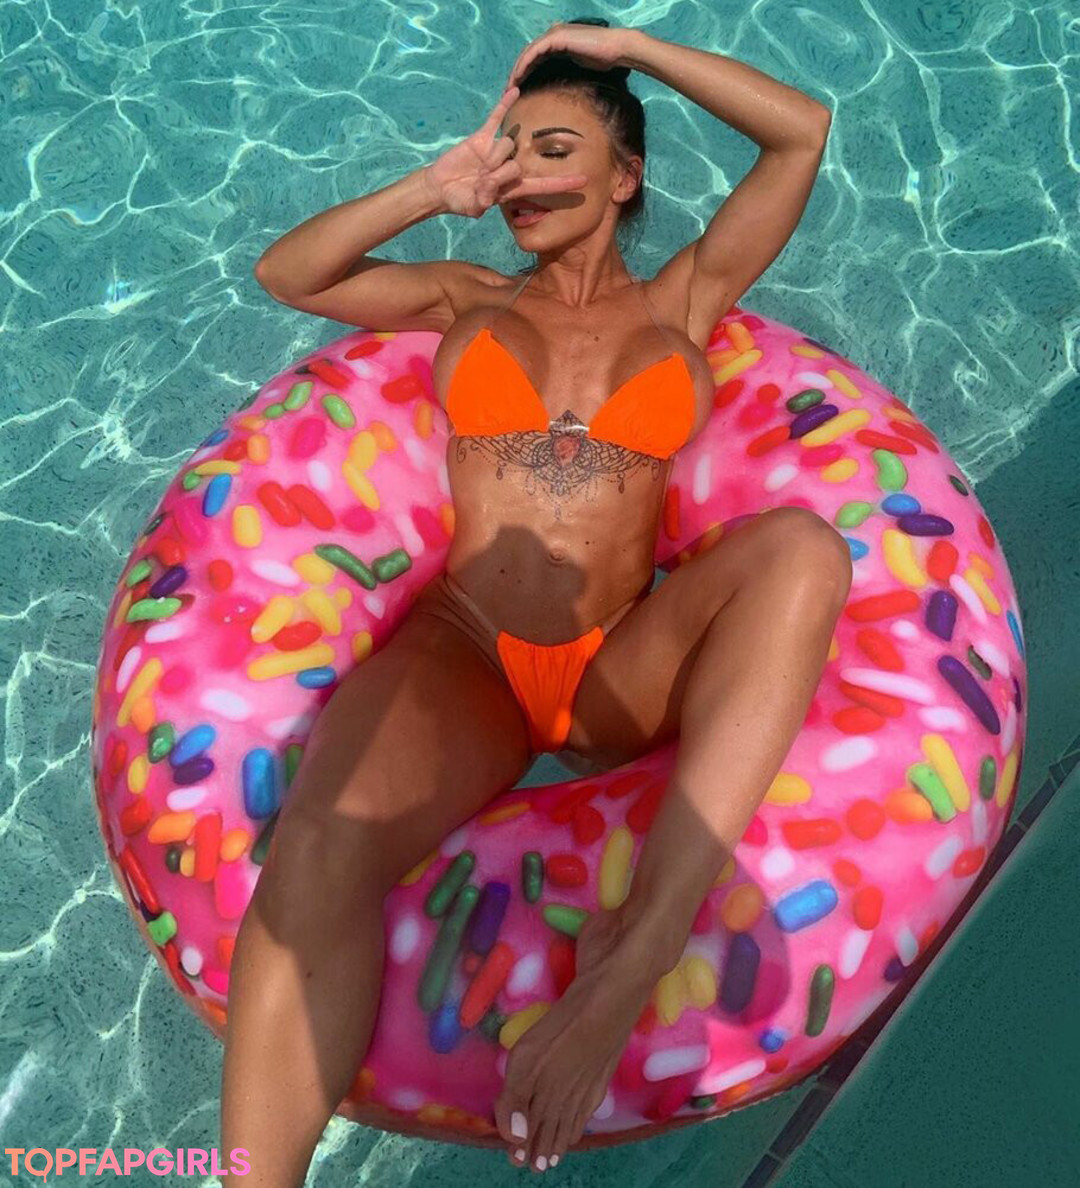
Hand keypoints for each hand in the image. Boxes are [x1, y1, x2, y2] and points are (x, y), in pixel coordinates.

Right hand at [423, 86, 587, 218]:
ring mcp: (497, 151)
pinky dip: (504, 105)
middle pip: (518, 165)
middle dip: (499, 174)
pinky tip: (515, 91)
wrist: (440, 188)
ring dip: (491, 158)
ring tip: (478, 168)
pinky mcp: (482, 138)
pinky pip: (496, 118)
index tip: (584, 181)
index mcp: (511, 188)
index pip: (542, 186)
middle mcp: (509, 168)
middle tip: (483, 181)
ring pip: (507, 145)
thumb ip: (483, 199)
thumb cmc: (459, 201)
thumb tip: (489, 189)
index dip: (562, 184)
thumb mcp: (472, 206)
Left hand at [506, 22, 634, 87]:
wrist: (615, 49)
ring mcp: (553, 34)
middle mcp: (552, 35)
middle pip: (527, 55)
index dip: (523, 73)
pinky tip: (518, 78)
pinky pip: (534, 52)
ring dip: (516, 71)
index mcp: (557, 41)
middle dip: (516, 74)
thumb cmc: (602, 59)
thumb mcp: (579, 65)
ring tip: (509, 89)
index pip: (534, 57)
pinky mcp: (556, 38)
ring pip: (527, 54)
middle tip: (508, 93)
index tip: (517, 91)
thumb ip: (566, 68)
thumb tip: (560, 83)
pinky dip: (524, 65)